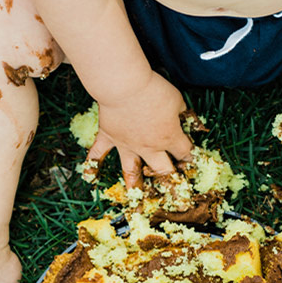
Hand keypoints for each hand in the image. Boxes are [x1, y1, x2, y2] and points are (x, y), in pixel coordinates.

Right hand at [89, 71, 192, 186]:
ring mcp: (126, 145)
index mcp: (168, 137)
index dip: (190, 157)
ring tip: (136, 196)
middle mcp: (148, 147)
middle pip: (162, 169)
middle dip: (169, 178)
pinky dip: (92, 165)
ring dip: (134, 184)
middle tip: (172, 185)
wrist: (124, 86)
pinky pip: (98, 154)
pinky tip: (89, 177)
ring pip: (131, 170)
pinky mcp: (109, 137)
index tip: (192, 159)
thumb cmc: (153, 90)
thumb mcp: (177, 100)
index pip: (184, 152)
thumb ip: (183, 113)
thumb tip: (188, 119)